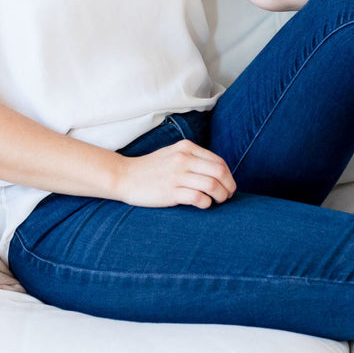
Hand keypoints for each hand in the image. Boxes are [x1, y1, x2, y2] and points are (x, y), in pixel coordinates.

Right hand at [115, 138, 236, 208]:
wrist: (124, 176)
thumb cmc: (151, 168)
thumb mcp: (173, 154)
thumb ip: (193, 158)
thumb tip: (218, 172)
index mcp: (186, 148)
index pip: (219, 161)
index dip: (228, 176)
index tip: (228, 185)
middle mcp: (183, 159)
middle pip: (219, 172)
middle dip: (229, 186)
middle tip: (228, 195)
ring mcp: (177, 175)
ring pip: (212, 185)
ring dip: (221, 196)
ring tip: (218, 201)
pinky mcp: (170, 192)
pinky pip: (198, 197)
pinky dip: (206, 203)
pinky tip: (203, 204)